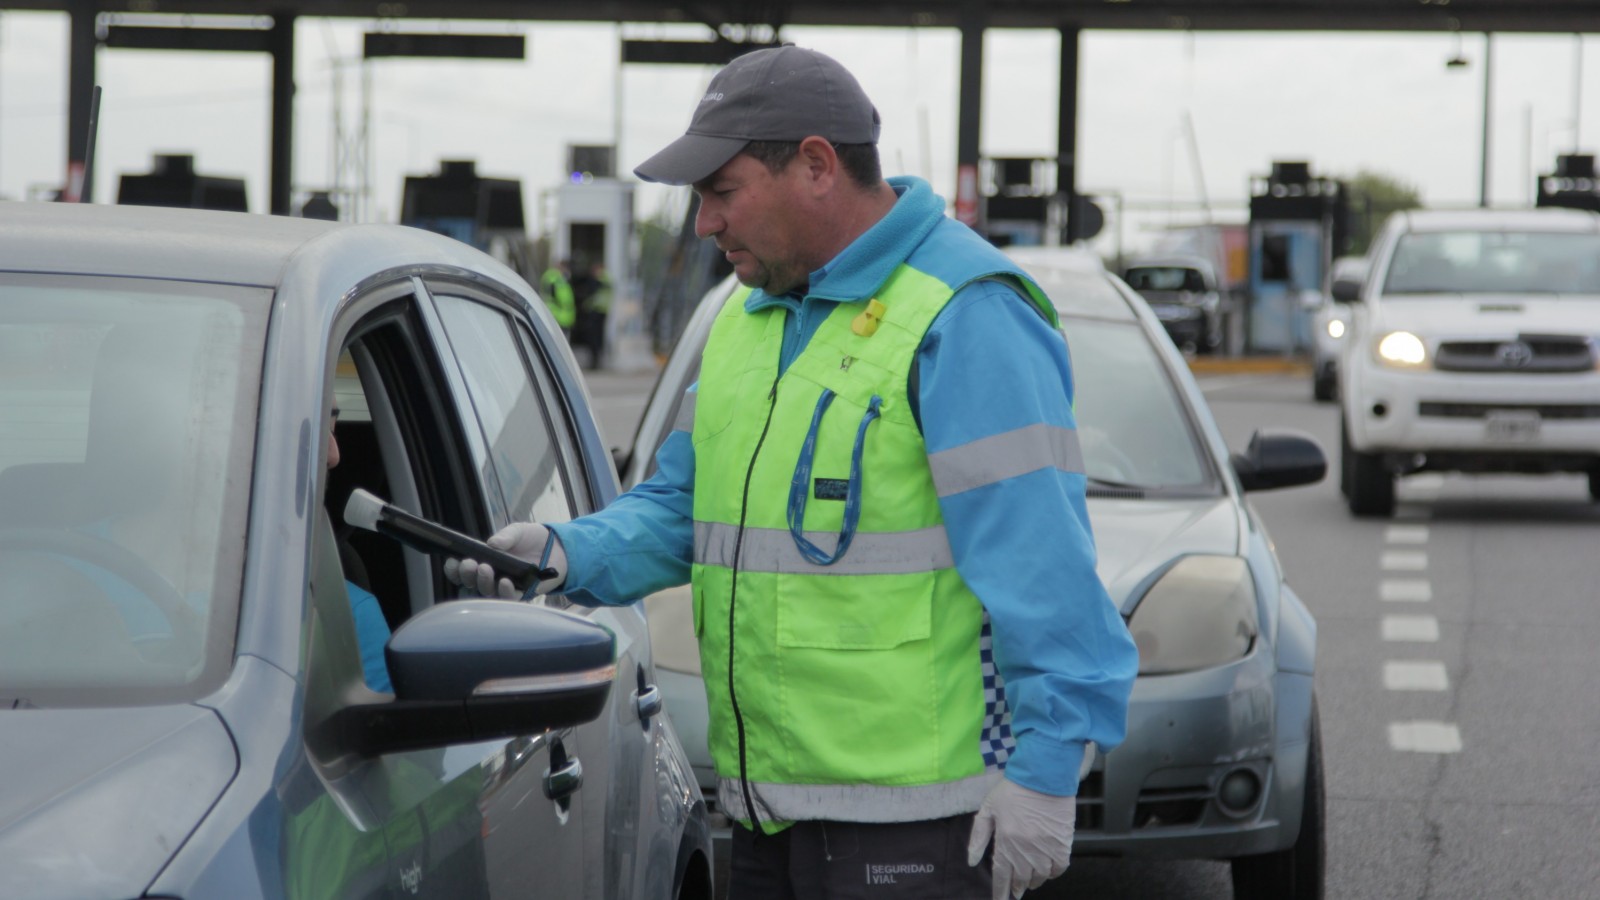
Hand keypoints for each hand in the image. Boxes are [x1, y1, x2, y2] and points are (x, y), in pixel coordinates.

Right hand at [443, 523, 566, 598]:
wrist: (558, 547)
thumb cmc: (532, 539)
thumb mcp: (517, 531)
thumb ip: (505, 536)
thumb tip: (491, 544)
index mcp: (484, 561)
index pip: (462, 570)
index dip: (454, 569)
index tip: (453, 561)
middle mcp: (491, 577)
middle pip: (471, 584)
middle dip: (466, 575)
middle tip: (469, 564)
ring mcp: (505, 586)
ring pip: (487, 593)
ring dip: (483, 583)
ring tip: (485, 569)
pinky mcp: (522, 593)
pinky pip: (509, 599)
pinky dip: (505, 592)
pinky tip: (504, 582)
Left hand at [966, 777, 1076, 899]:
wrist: (1044, 774)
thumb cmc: (1013, 789)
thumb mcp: (988, 809)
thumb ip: (978, 837)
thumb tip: (972, 862)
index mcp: (1006, 840)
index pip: (1001, 874)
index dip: (1000, 891)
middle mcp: (1026, 848)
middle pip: (1021, 878)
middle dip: (1016, 888)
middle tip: (1015, 892)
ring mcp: (1046, 847)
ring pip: (1040, 876)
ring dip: (1033, 881)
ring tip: (1029, 881)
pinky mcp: (1063, 843)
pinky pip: (1059, 868)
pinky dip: (1052, 873)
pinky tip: (1047, 871)